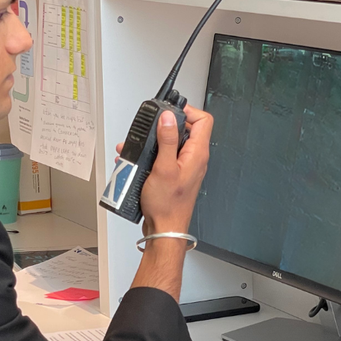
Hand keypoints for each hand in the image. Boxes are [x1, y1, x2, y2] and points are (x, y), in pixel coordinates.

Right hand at [138, 105, 211, 234]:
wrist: (165, 229)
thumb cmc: (168, 206)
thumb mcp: (163, 168)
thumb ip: (167, 140)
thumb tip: (169, 117)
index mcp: (197, 154)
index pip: (203, 120)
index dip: (188, 111)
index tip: (170, 112)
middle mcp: (194, 159)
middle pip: (186, 129)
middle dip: (165, 126)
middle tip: (152, 128)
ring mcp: (185, 167)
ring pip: (172, 144)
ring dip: (155, 143)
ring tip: (139, 147)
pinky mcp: (175, 175)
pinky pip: (165, 158)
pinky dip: (152, 156)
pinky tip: (137, 162)